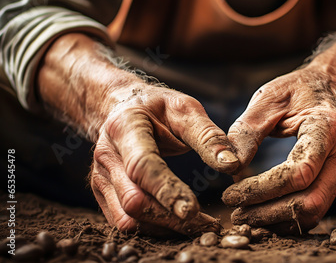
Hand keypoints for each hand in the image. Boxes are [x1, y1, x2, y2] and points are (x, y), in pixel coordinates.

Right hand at [90, 83, 239, 235]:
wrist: (121, 109)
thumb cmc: (157, 108)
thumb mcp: (185, 109)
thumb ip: (208, 136)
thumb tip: (233, 165)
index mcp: (124, 128)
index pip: (142, 165)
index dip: (166, 189)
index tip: (192, 210)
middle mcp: (107, 156)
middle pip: (134, 200)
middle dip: (171, 218)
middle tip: (210, 226)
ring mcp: (101, 178)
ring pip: (128, 218)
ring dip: (165, 228)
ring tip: (200, 227)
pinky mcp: (104, 194)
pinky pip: (125, 221)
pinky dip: (154, 228)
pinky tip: (179, 225)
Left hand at [222, 68, 335, 233]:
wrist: (329, 87)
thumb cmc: (297, 89)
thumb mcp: (268, 99)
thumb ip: (247, 131)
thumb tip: (228, 166)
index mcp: (327, 128)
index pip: (298, 173)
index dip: (262, 190)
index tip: (230, 195)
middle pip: (311, 201)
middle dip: (269, 213)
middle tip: (236, 213)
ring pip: (315, 211)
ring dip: (278, 219)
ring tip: (245, 216)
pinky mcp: (335, 180)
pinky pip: (315, 208)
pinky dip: (288, 217)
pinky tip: (263, 213)